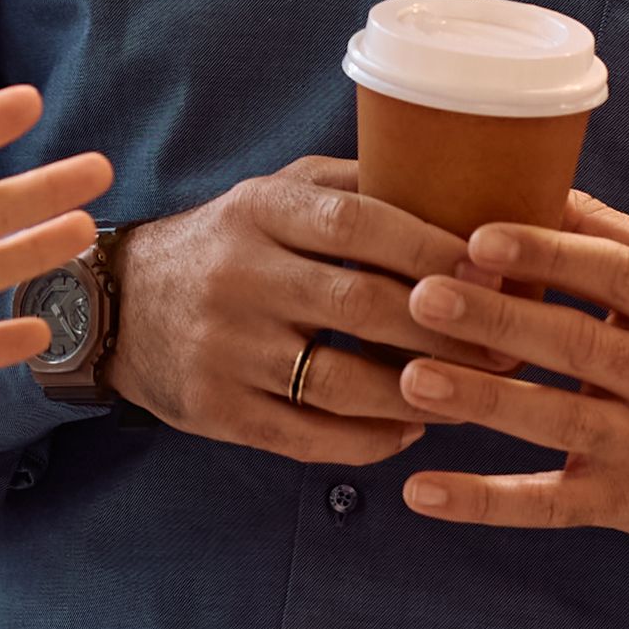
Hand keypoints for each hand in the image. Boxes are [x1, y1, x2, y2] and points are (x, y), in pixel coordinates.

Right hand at [108, 160, 522, 463]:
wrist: (119, 306)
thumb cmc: (226, 243)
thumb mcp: (274, 194)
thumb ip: (351, 188)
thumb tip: (458, 188)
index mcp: (258, 212)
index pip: (356, 225)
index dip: (430, 249)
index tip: (493, 270)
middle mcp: (237, 277)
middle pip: (360, 308)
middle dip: (446, 331)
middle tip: (509, 344)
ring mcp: (224, 349)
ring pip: (342, 384)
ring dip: (420, 396)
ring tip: (473, 395)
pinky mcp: (216, 411)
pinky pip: (309, 438)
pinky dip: (370, 440)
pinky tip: (410, 430)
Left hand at [386, 190, 628, 542]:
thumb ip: (611, 235)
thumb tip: (530, 173)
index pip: (615, 274)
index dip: (549, 255)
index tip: (480, 238)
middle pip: (579, 343)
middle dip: (498, 320)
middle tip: (422, 297)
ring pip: (559, 420)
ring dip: (484, 400)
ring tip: (412, 378)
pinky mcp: (621, 501)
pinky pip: (549, 503)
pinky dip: (485, 501)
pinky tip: (422, 492)